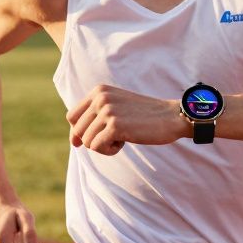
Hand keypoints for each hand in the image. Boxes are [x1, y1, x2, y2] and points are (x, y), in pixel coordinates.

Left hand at [66, 84, 184, 155]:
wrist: (171, 117)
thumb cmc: (144, 117)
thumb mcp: (116, 108)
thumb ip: (95, 118)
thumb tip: (73, 141)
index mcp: (99, 91)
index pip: (72, 116)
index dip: (78, 132)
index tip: (90, 140)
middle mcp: (100, 98)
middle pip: (78, 131)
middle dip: (93, 140)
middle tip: (114, 137)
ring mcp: (107, 111)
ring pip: (87, 141)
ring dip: (103, 146)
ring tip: (122, 138)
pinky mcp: (115, 126)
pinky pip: (97, 147)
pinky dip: (109, 151)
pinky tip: (124, 144)